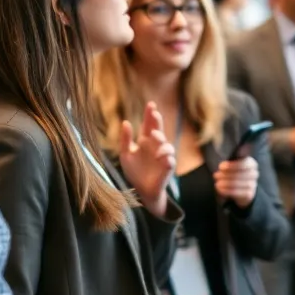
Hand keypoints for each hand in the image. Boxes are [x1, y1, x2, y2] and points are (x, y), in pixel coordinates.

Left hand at [119, 102, 175, 216]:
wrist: (142, 190)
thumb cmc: (134, 171)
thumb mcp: (125, 154)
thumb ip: (125, 139)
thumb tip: (125, 122)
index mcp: (145, 141)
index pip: (148, 125)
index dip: (150, 114)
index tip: (151, 104)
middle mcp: (156, 146)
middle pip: (159, 130)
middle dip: (158, 121)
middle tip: (155, 114)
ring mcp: (163, 156)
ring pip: (167, 145)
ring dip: (161, 140)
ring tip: (155, 137)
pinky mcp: (168, 167)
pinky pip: (170, 160)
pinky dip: (166, 158)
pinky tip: (161, 157)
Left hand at [215, 156, 259, 207]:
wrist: (242, 190)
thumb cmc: (235, 175)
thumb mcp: (233, 167)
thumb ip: (228, 164)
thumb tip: (221, 166)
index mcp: (251, 164)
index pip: (243, 163)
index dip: (232, 165)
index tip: (221, 167)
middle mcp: (254, 174)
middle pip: (239, 173)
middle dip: (226, 175)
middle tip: (216, 175)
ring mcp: (253, 184)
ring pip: (237, 183)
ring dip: (225, 183)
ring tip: (217, 183)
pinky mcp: (249, 194)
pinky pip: (237, 192)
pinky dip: (227, 191)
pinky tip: (220, 189)